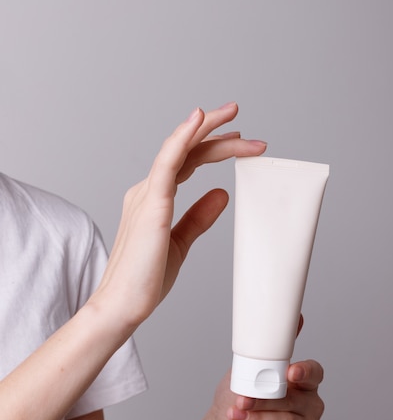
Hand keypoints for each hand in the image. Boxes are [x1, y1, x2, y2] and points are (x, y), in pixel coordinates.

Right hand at [91, 103, 265, 332]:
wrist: (123, 305)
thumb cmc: (144, 280)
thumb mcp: (180, 243)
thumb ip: (199, 217)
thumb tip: (222, 194)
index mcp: (154, 199)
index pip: (187, 163)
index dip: (213, 149)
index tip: (241, 143)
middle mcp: (148, 191)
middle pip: (185, 151)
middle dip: (215, 132)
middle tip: (242, 121)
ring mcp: (147, 195)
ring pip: (179, 150)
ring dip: (206, 129)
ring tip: (233, 114)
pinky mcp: (151, 205)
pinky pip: (167, 163)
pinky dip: (182, 138)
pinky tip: (199, 120)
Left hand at [206, 359, 323, 419]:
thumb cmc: (239, 399)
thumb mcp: (246, 372)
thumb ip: (264, 354)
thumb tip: (286, 324)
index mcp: (303, 383)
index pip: (314, 373)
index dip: (305, 372)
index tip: (290, 372)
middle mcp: (310, 405)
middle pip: (294, 400)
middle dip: (265, 400)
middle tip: (242, 399)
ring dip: (256, 418)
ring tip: (234, 414)